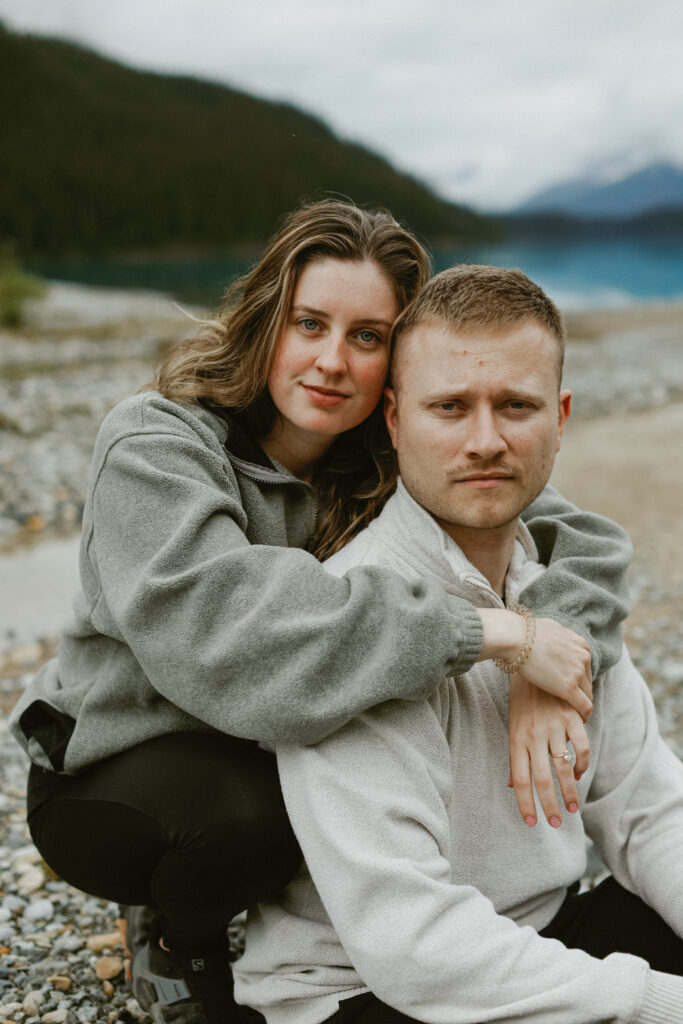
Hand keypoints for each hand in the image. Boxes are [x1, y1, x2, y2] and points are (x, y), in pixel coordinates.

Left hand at [507, 672, 589, 827]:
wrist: (532, 658)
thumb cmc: (521, 697)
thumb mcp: (512, 724)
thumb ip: (515, 756)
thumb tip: (511, 785)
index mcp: (516, 739)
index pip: (520, 779)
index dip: (525, 803)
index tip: (531, 823)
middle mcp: (534, 736)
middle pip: (542, 779)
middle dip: (549, 806)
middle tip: (555, 824)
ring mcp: (554, 726)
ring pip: (564, 767)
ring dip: (570, 791)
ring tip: (572, 809)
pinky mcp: (571, 717)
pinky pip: (581, 746)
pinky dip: (582, 763)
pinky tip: (580, 773)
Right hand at [522, 618, 592, 720]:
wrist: (516, 637)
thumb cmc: (526, 632)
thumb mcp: (551, 627)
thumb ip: (561, 636)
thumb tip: (562, 638)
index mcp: (579, 644)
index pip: (585, 667)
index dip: (578, 678)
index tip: (571, 687)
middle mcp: (583, 657)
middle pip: (588, 681)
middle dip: (580, 692)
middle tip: (570, 703)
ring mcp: (577, 672)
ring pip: (587, 694)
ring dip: (581, 704)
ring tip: (574, 714)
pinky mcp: (568, 687)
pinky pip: (584, 706)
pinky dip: (584, 714)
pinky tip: (581, 720)